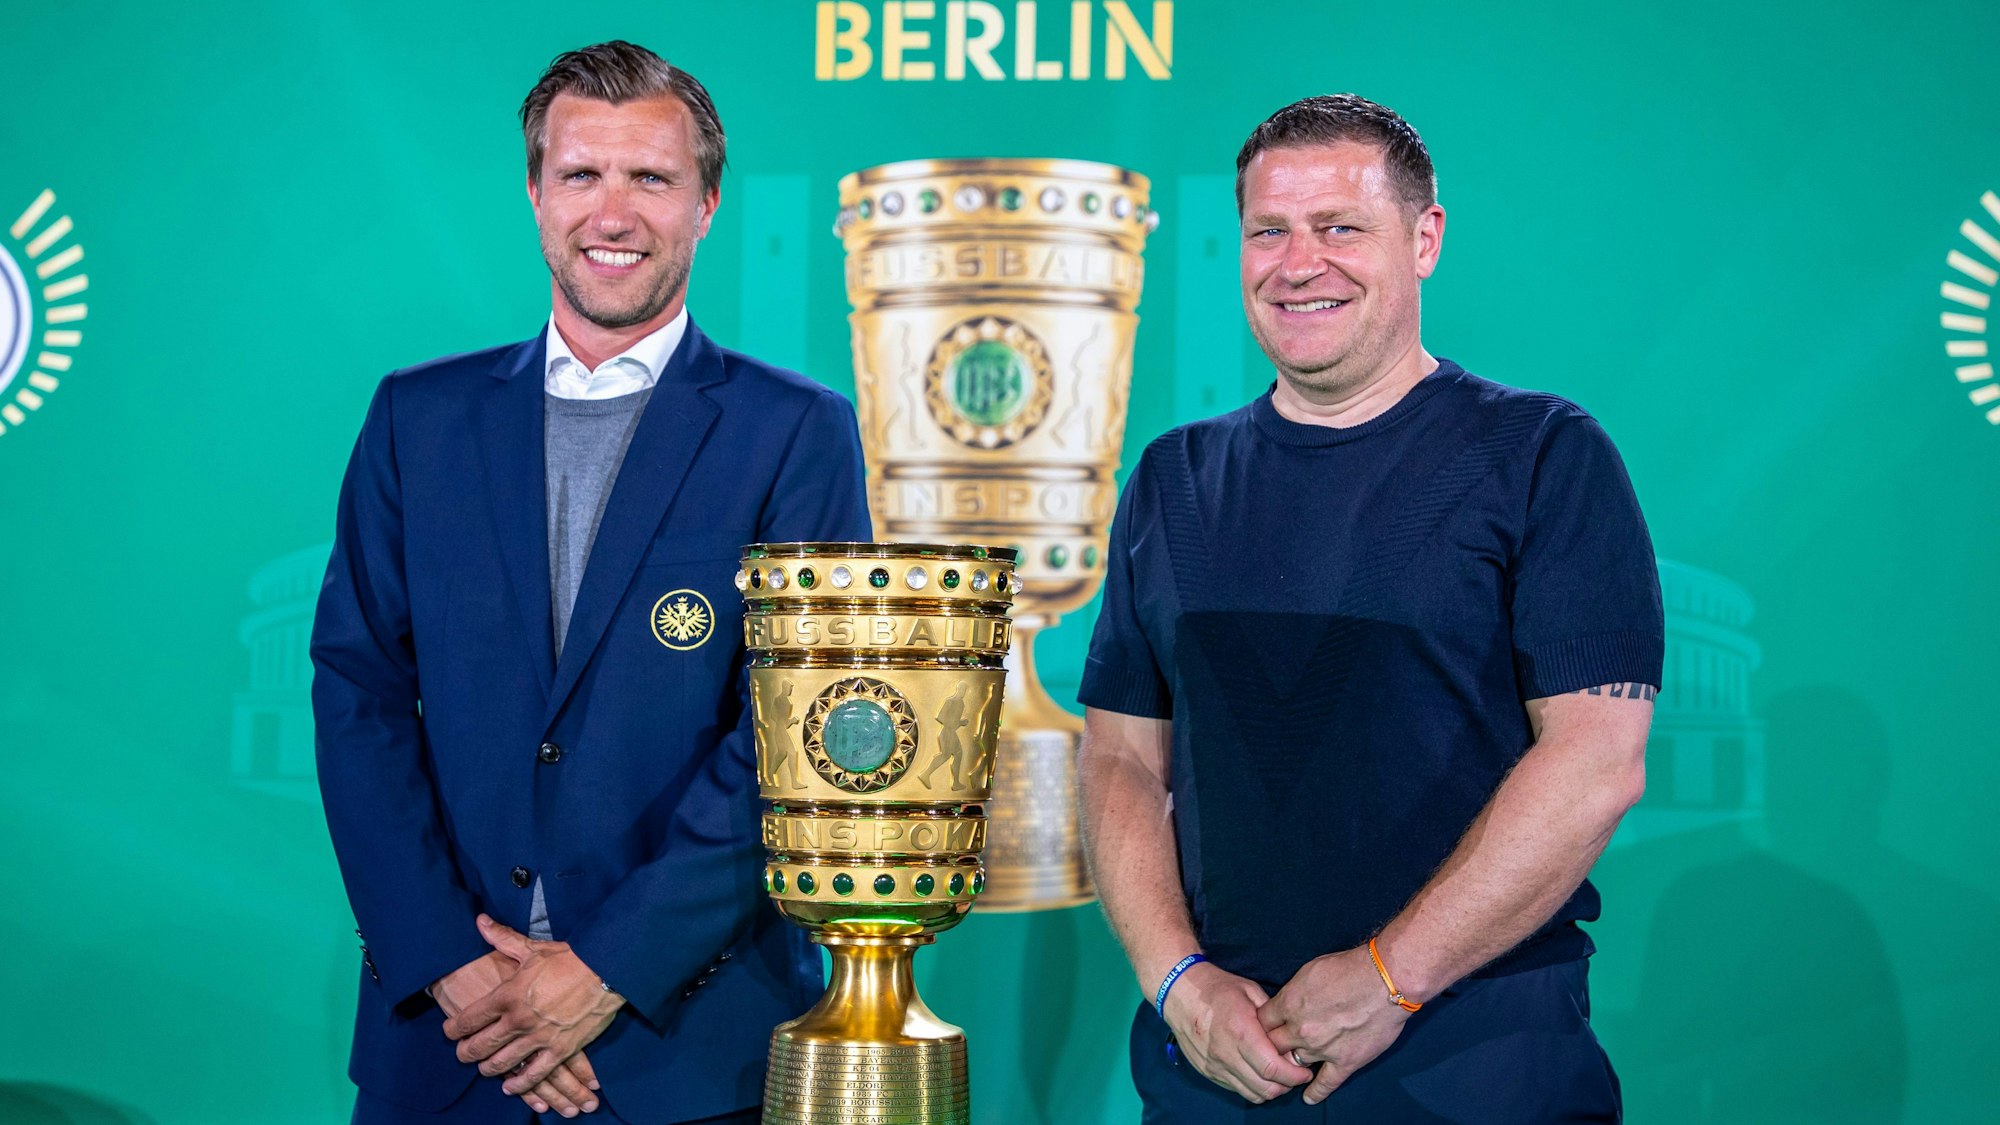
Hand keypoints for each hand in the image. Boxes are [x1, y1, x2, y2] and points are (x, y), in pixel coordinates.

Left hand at [432, 949, 604, 1116]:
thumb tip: (480, 922)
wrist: (607, 970)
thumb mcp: (533, 949)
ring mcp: (539, 1037)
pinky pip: (534, 1074)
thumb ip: (503, 939)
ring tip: (484, 1068)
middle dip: (465, 1052)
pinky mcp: (560, 1050)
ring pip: (502, 1063)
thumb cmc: (569, 958)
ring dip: (488, 1069)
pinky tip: (511, 1086)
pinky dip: (520, 1084)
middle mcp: (518, 1020)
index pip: (469, 1019)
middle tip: (462, 1053)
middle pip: (479, 1046)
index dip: (453, 1029)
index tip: (449, 1031)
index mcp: (508, 995)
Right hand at [1159, 962, 1312, 1102]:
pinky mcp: (1207, 1071)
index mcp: (1241, 1032)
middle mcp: (1226, 1054)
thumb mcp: (1250, 991)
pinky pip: (1236, 1089)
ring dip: (1270, 1090)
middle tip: (1296, 1075)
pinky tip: (1256, 1072)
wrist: (1179, 992)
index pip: (1273, 1068)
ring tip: (1278, 1076)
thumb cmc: (1217, 987)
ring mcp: (1215, 1066)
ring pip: (1251, 1094)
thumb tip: (1290, 1037)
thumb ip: (1272, 1017)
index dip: (1294, 1075)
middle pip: (1265, 1088)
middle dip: (1286, 1086)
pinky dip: (1251, 1087)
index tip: (1305, 1070)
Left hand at [1260, 946, 1412, 1104]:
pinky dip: (1315, 1092)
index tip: (1265, 1027)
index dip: (1262, 1024)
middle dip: (1271, 1045)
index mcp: (1289, 1003)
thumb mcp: (1309, 970)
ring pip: (1295, 1064)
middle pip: (1273, 1045)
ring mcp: (1322, 1048)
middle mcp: (1300, 1029)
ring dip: (1292, 1063)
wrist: (1384, 981)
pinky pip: (1325, 1083)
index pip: (1262, 1021)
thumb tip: (1287, 1000)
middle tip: (1274, 1046)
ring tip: (1289, 1066)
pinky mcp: (1345, 1061)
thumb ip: (1293, 991)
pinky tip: (1308, 1097)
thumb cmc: (1349, 968)